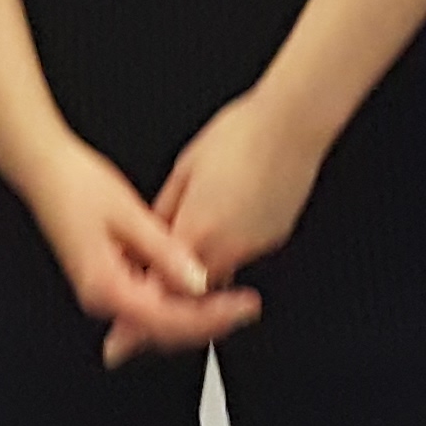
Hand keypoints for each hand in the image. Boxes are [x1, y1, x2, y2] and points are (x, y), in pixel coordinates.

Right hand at [15, 132, 250, 365]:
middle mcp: (101, 297)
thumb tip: (198, 280)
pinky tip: (199, 286)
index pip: (168, 319)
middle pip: (164, 328)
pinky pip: (147, 301)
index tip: (242, 307)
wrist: (43, 170)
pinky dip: (175, 298)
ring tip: (229, 299)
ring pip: (158, 318)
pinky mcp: (108, 279)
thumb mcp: (130, 215)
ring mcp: (103, 291)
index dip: (212, 316)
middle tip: (244, 307)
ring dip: (194, 312)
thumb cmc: (75, 185)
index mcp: (105, 286)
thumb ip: (166, 252)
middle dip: (208, 321)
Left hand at [157, 86, 330, 289]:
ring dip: (204, 265)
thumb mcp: (185, 167)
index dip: (147, 290)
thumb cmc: (239, 135)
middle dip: (176, 284)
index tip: (134, 301)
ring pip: (220, 273)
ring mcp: (255, 245)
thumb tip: (153, 230)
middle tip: (166, 266)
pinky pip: (244, 254)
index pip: (164, 280)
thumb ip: (166, 208)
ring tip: (203, 225)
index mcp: (198, 228)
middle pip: (193, 288)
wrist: (291, 124)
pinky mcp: (275, 238)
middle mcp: (228, 246)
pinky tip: (230, 215)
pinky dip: (230, 247)